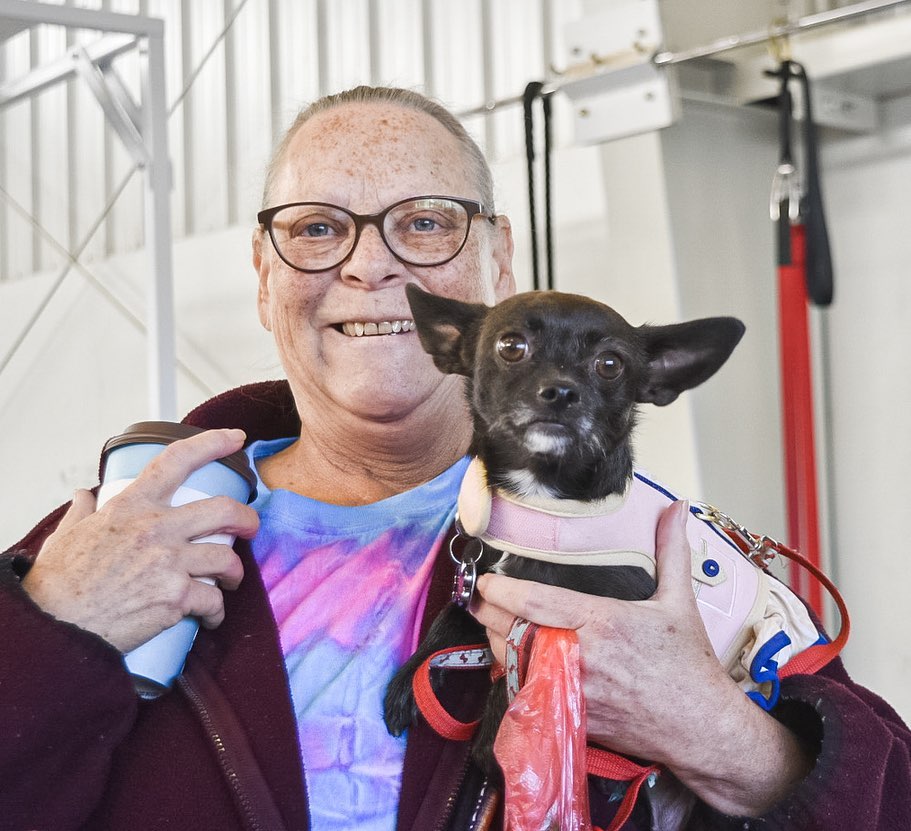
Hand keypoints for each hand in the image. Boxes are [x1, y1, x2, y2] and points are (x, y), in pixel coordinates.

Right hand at [22, 429, 258, 652]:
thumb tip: (85, 494)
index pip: (176, 461)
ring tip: (229, 581)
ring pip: (227, 558)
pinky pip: (214, 600)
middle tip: (249, 528)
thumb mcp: (66, 535)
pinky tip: (212, 617)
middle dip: (247, 519)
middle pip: (224, 510)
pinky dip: (217, 612)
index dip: (212, 443)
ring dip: (235, 572)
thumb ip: (82, 511)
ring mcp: (169, 562)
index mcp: (131, 507)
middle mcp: (155, 529)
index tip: (236, 438)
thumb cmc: (58, 585)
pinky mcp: (176, 597)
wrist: (55, 629)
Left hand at [471, 499, 812, 815]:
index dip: (502, 590)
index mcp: (603, 621)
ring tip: (490, 624)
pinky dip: (513, 676)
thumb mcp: (679, 601)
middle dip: (488, 614)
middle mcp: (582, 655)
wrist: (700, 727)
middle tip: (477, 599)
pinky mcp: (571, 716)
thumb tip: (677, 509)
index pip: (535, 601)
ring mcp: (573, 690)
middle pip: (514, 631)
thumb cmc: (688, 664)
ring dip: (496, 643)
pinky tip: (509, 661)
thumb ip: (671, 550)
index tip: (485, 580)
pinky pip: (527, 693)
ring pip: (514, 664)